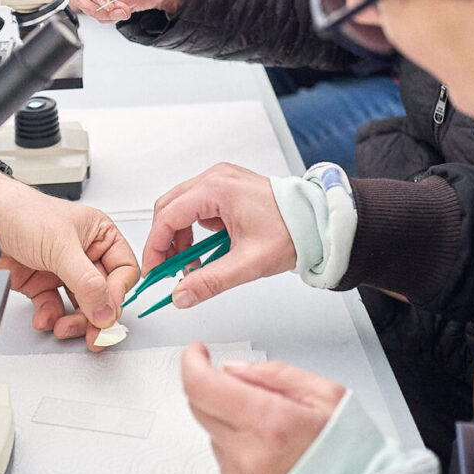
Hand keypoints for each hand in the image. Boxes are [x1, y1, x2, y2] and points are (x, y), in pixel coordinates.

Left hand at [0, 172, 139, 349]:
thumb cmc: (21, 212)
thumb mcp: (61, 246)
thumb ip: (87, 282)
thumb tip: (106, 310)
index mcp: (98, 234)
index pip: (122, 270)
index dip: (117, 293)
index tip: (107, 311)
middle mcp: (82, 252)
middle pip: (102, 293)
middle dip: (96, 315)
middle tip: (92, 334)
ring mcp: (60, 269)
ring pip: (79, 305)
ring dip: (73, 320)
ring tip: (64, 327)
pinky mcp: (38, 282)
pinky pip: (53, 307)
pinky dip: (50, 317)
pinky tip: (44, 319)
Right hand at [142, 163, 296, 308]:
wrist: (320, 222)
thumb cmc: (293, 232)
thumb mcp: (248, 263)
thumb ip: (210, 281)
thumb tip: (181, 295)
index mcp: (216, 188)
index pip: (167, 217)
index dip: (155, 247)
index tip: (154, 270)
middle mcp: (215, 178)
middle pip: (169, 208)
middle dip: (164, 242)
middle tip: (167, 270)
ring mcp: (222, 181)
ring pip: (182, 207)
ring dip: (180, 237)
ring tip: (192, 266)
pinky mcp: (228, 189)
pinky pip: (198, 207)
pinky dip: (194, 230)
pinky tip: (206, 251)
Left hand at [182, 342, 345, 473]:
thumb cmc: (353, 458)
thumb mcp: (327, 397)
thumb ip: (275, 375)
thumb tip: (234, 370)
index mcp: (269, 422)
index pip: (202, 385)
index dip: (193, 362)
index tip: (197, 353)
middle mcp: (246, 455)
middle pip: (200, 407)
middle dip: (215, 390)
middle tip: (249, 394)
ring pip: (215, 436)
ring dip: (235, 427)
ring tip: (277, 439)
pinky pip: (225, 465)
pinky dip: (242, 455)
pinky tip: (274, 462)